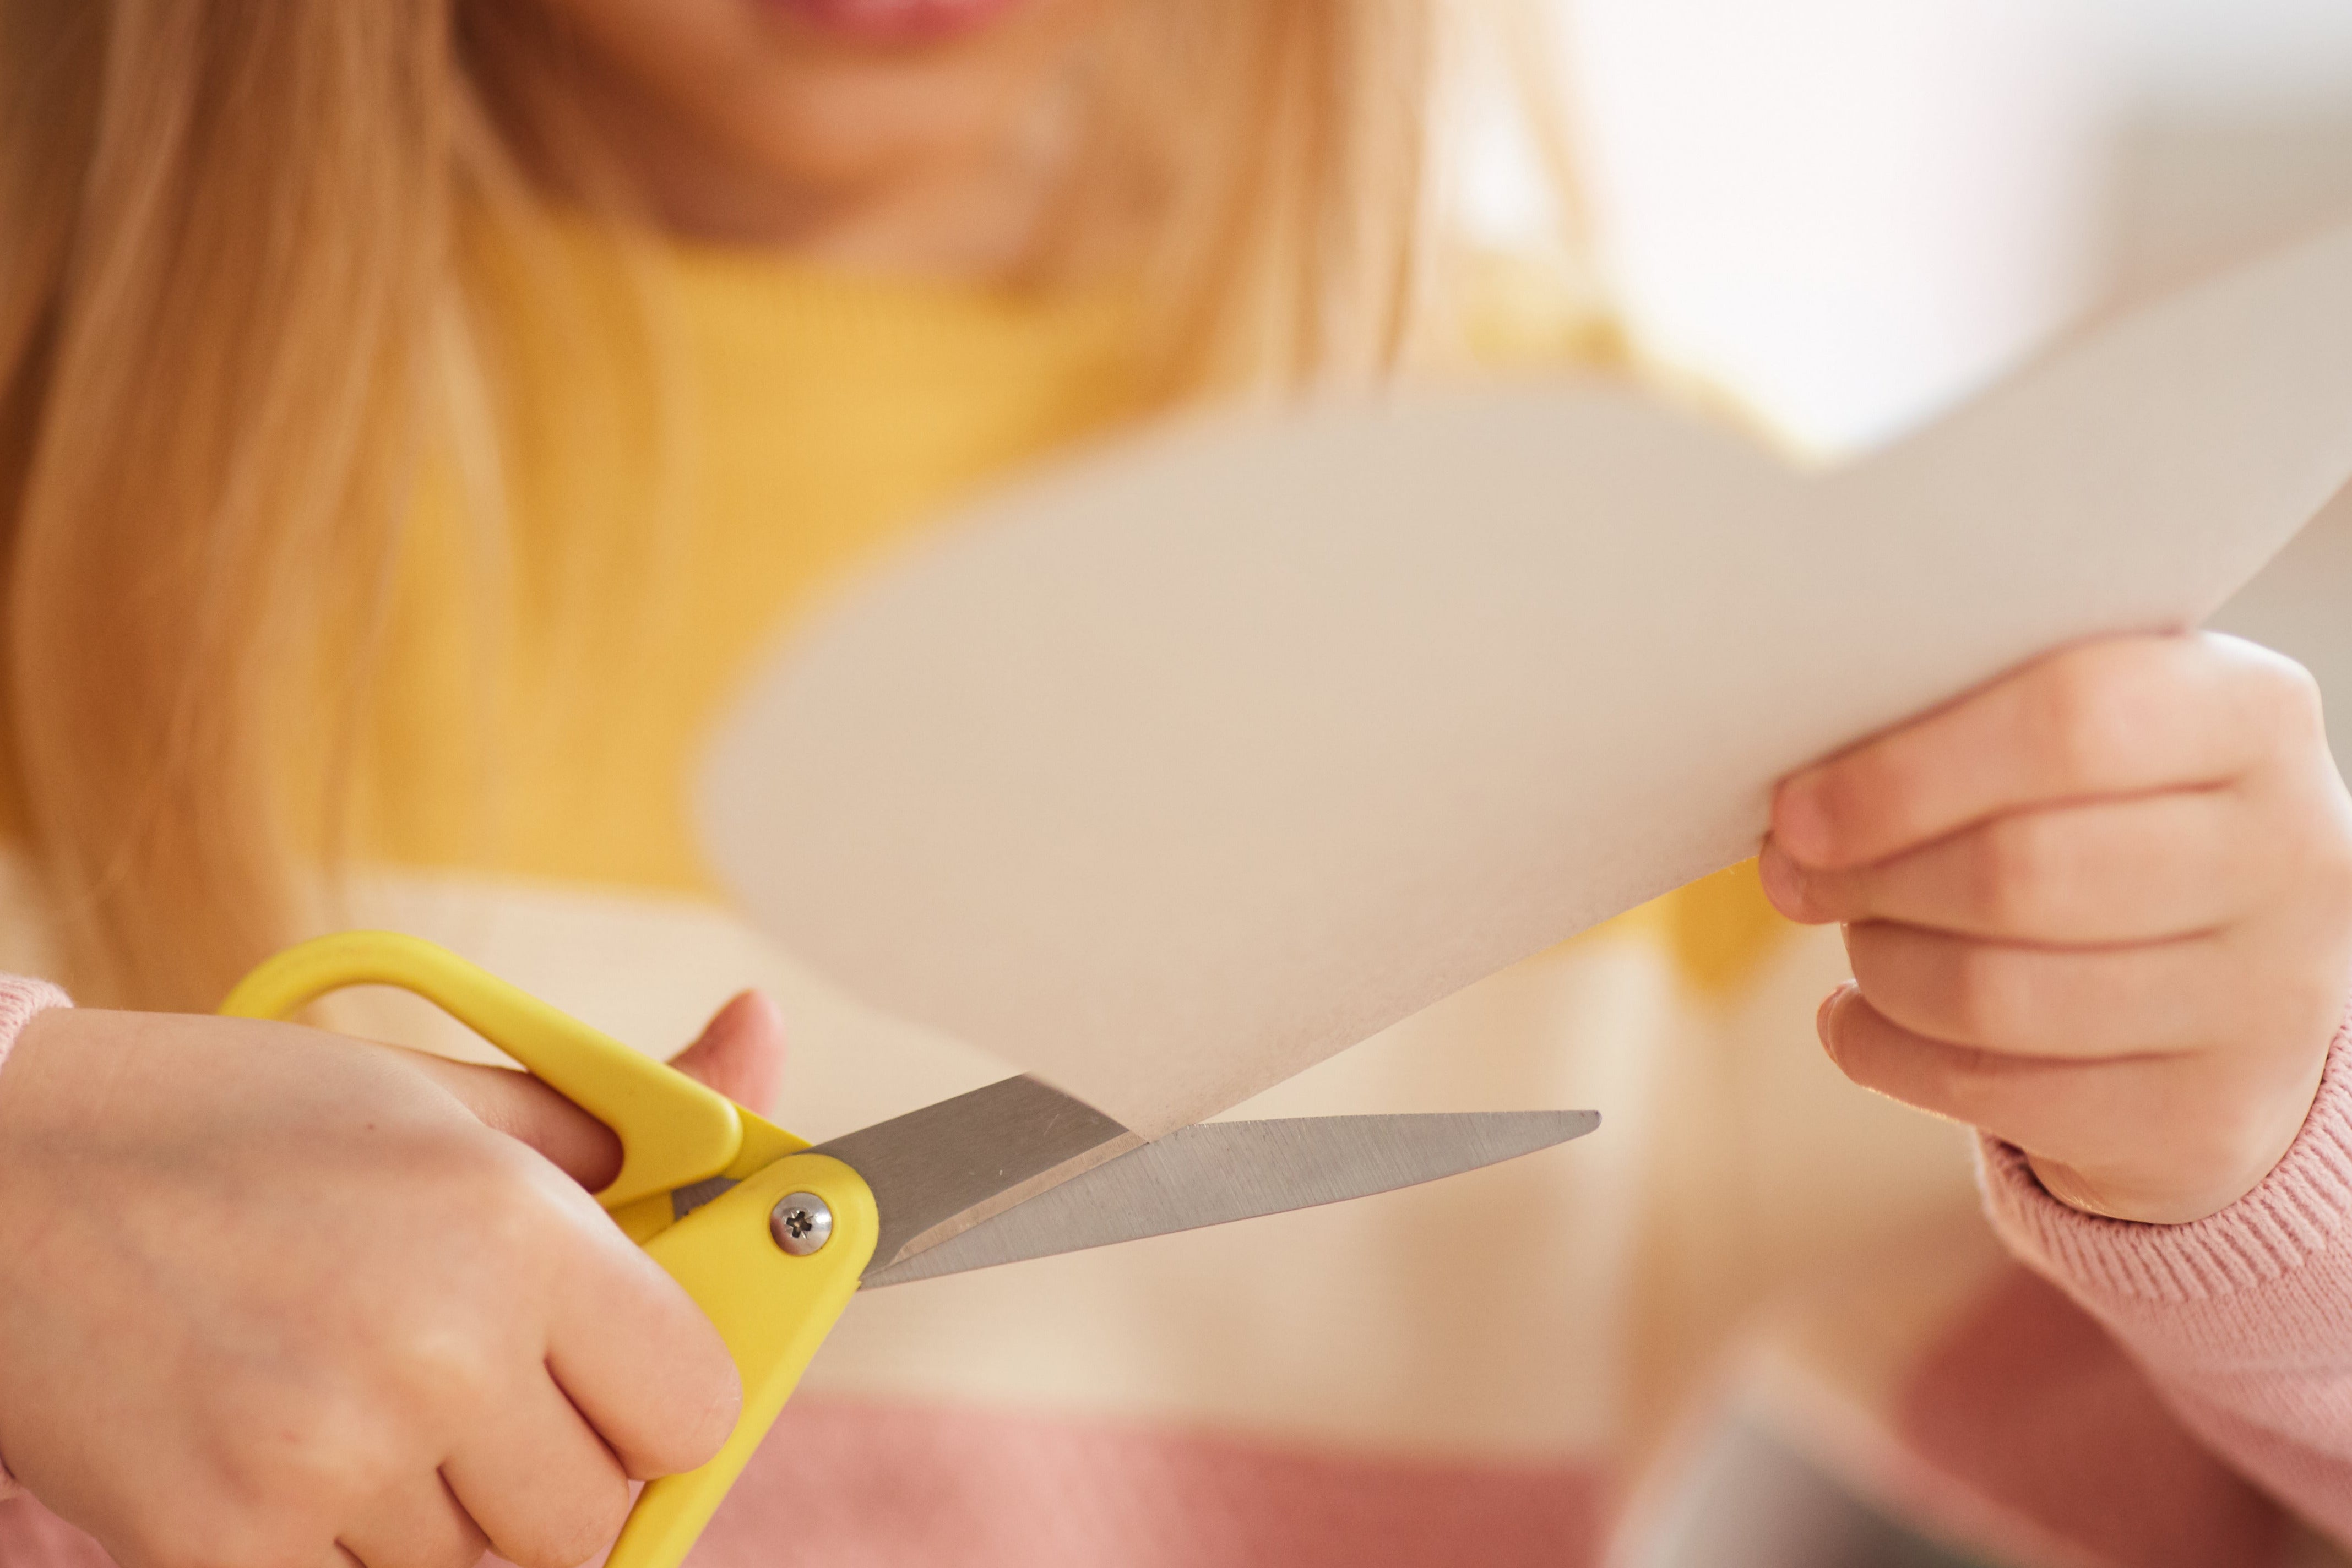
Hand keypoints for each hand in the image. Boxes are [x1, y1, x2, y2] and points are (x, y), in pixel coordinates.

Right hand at [0, 987, 785, 1567]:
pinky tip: (294, 1452)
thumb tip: (759, 1047)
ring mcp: (326, 1459)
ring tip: (366, 1402)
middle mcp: (437, 1348)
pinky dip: (344, 1548)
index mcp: (514, 1228)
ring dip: (447, 1513)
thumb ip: (630, 1116)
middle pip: (594, 1512)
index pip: (695, 1407)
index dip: (665, 1400)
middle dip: (556, 1466)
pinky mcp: (221, 1541)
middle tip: (482, 1393)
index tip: (620, 1377)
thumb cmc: (234, 1121)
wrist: (3, 1170)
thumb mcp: (447, 1093)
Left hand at [1761, 633, 2351, 1224]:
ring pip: (1992, 993)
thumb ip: (1965, 725)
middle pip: (2019, 870)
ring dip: (1878, 965)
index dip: (1905, 772)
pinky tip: (1858, 1016)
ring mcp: (2261, 999)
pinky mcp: (2203, 1118)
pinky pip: (1988, 1091)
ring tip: (1854, 935)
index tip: (1796, 808)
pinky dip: (1883, 1050)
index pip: (2074, 718)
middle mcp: (2288, 854)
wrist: (2222, 990)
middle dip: (1869, 877)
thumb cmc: (2102, 822)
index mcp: (2249, 714)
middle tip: (1796, 872)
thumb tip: (1800, 798)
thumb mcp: (2076, 743)